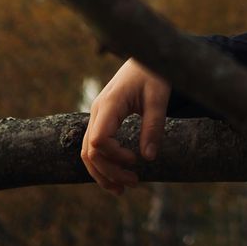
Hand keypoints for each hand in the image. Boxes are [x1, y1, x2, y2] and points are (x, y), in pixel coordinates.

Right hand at [81, 58, 170, 194]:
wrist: (146, 56)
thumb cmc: (153, 73)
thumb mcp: (159, 97)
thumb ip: (153, 126)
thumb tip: (148, 158)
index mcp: (109, 104)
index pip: (98, 140)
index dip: (115, 156)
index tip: (136, 160)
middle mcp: (97, 111)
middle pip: (90, 151)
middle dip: (109, 172)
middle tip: (134, 183)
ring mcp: (97, 115)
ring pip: (87, 152)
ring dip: (102, 173)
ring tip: (121, 189)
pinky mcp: (102, 118)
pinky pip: (94, 145)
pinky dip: (102, 163)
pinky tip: (116, 175)